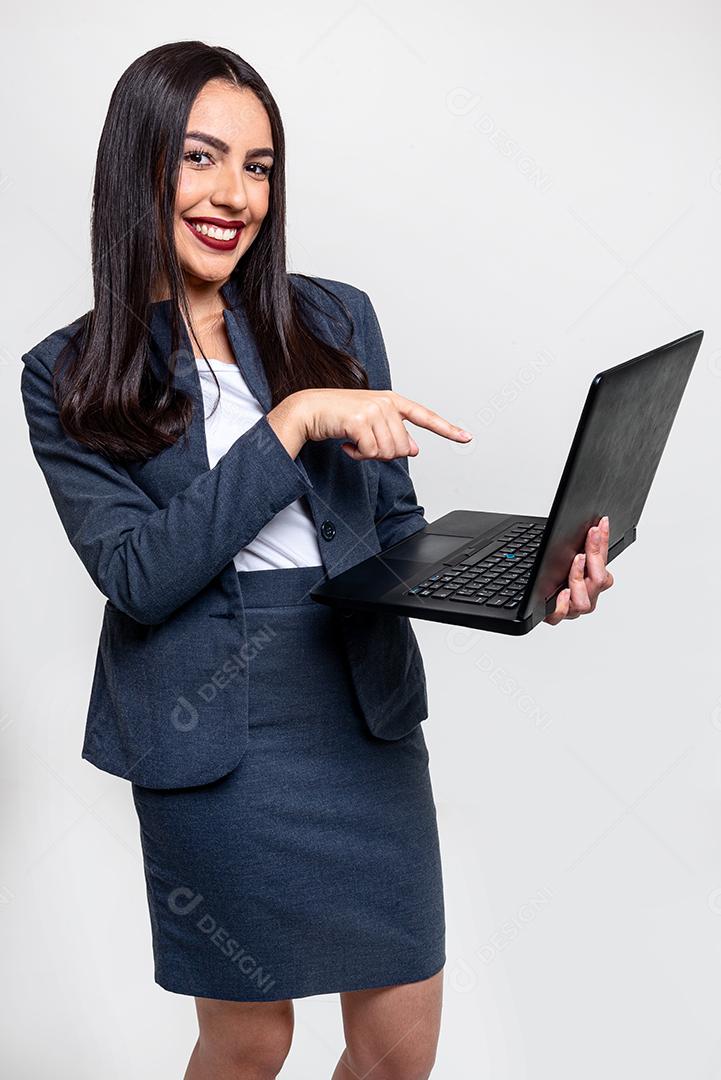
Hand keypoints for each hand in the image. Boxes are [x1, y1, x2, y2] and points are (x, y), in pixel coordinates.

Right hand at [291, 388, 472, 460]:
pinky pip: (370, 453)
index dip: (448, 429)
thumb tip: (414, 448)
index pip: (425, 416)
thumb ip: (393, 433)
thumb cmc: (337, 417)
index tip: (467, 437)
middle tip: (363, 444)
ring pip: (388, 452)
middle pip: (402, 447)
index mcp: (392, 401)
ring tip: (354, 441)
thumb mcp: (369, 424)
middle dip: (383, 453)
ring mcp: (374, 410)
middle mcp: (386, 403)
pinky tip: (346, 443)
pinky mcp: (360, 420)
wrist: (308, 410)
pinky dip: (357, 455)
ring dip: (369, 455)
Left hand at [544, 515, 614, 625]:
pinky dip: (563, 605)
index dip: (603, 542)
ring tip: (576, 561)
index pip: (604, 561)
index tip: (599, 525)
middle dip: (595, 557)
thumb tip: (591, 526)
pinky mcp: (554, 615)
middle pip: (600, 581)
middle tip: (588, 539)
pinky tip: (562, 592)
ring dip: (580, 577)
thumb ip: (582, 546)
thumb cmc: (554, 574)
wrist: (534, 594)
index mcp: (593, 581)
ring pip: (584, 602)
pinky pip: (561, 615)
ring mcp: (572, 608)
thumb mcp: (568, 555)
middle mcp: (587, 596)